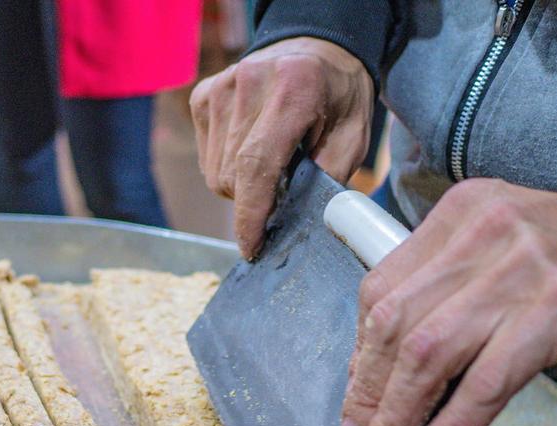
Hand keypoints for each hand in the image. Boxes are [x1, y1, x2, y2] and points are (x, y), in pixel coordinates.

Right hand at [191, 37, 373, 258]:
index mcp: (294, 89)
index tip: (252, 247)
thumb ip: (327, 179)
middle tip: (283, 188)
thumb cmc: (337, 96)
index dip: (251, 214)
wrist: (315, 46)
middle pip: (233, 175)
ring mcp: (221, 87)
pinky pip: (206, 156)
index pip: (257, 164)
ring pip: (215, 172)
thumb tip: (298, 224)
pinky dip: (227, 165)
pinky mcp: (203, 95)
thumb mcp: (352, 137)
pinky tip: (250, 148)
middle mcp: (249, 83)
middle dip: (254, 199)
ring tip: (269, 163)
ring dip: (240, 184)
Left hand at [340, 179, 556, 425]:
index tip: (353, 403)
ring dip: (399, 417)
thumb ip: (445, 298)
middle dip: (368, 395)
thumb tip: (379, 376)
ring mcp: (524, 265)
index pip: (382, 289)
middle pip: (396, 324)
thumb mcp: (502, 261)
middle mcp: (486, 229)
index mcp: (462, 213)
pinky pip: (486, 382)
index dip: (358, 356)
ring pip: (429, 353)